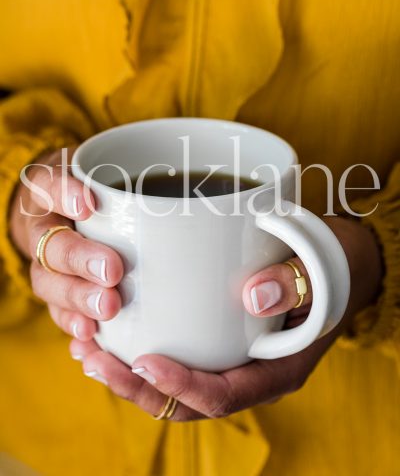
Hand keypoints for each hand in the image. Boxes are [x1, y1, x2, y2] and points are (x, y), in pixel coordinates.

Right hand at [10, 148, 124, 340]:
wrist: (70, 207)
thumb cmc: (102, 188)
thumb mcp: (114, 171)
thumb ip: (142, 177)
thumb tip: (209, 196)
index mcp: (53, 191)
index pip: (51, 186)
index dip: (65, 195)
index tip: (87, 205)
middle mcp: (46, 228)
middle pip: (52, 245)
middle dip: (80, 260)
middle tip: (112, 271)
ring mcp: (48, 264)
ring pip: (49, 283)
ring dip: (77, 298)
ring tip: (107, 309)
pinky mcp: (59, 293)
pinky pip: (58, 313)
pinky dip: (72, 325)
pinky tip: (89, 337)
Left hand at [69, 216, 382, 420]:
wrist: (335, 264)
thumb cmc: (328, 265)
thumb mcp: (320, 268)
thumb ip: (294, 283)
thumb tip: (252, 296)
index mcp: (278, 368)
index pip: (226, 395)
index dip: (183, 386)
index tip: (144, 363)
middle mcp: (251, 373)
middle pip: (188, 402)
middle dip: (137, 387)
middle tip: (93, 358)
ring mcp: (233, 360)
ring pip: (176, 387)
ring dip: (129, 374)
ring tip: (86, 350)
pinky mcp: (218, 342)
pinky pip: (178, 359)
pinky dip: (140, 353)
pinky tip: (109, 333)